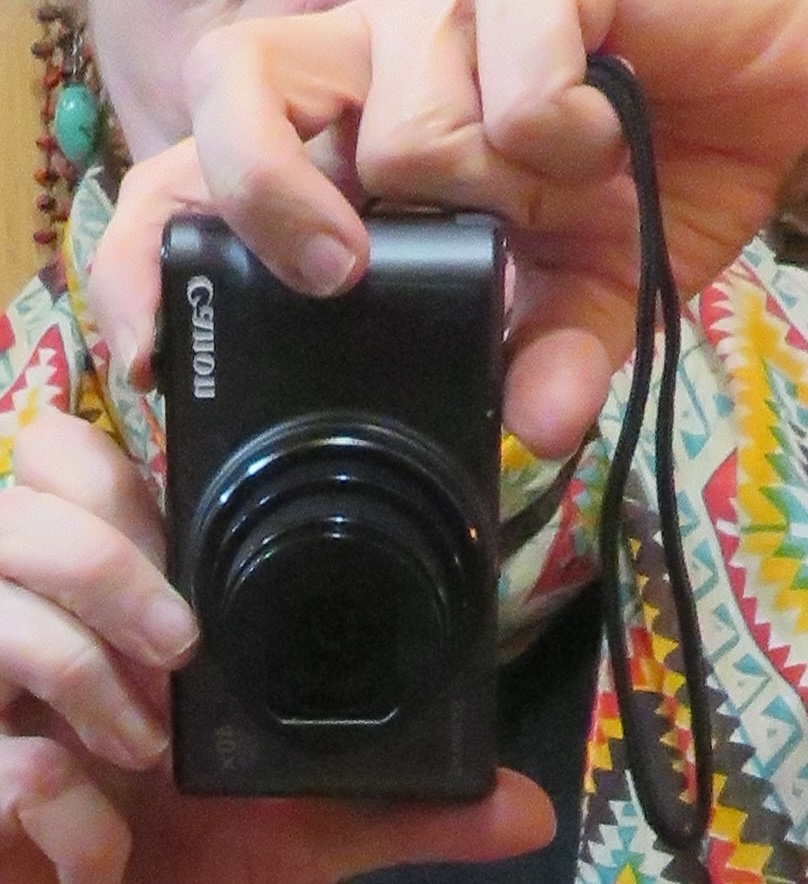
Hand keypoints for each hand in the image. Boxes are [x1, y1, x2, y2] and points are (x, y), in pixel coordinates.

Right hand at [0, 411, 553, 882]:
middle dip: (110, 551)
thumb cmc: (184, 863)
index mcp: (123, 586)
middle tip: (180, 648)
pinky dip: (43, 794)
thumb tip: (532, 807)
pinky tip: (94, 848)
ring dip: (78, 657)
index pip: (87, 451)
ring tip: (142, 746)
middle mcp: (40, 598)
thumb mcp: (300, 826)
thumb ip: (398, 802)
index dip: (124, 464)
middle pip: (35, 455)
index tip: (184, 538)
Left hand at [88, 0, 807, 457]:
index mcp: (362, 151)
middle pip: (232, 88)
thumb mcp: (588, 298)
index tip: (152, 353)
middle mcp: (380, 70)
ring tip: (555, 188)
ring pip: (396, 116)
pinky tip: (604, 129)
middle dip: (268, 192)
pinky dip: (566, 139)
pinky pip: (510, 86)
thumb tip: (535, 431)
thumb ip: (547, 355)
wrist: (763, 86)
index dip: (148, 255)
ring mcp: (447, 13)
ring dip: (486, 187)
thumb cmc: (655, 180)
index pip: (202, 179)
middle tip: (339, 268)